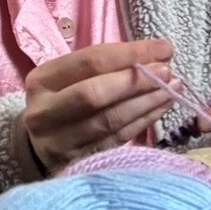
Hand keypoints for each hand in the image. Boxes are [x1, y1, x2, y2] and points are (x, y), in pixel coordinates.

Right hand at [18, 39, 182, 176]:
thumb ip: (103, 65)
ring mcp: (60, 141)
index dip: (130, 53)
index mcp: (41, 81)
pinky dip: (143, 122)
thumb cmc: (61, 99)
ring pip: (109, 120)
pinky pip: (117, 139)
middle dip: (137, 81)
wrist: (39, 143)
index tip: (163, 48)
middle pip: (95, 93)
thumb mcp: (68, 76)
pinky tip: (160, 108)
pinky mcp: (77, 161)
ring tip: (172, 89)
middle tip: (167, 72)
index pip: (90, 61)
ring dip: (146, 103)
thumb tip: (155, 55)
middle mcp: (44, 112)